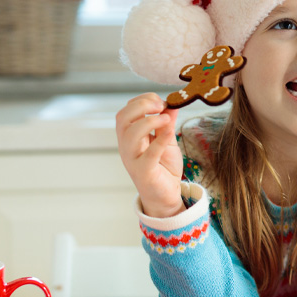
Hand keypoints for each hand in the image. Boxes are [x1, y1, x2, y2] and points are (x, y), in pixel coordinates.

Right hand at [115, 93, 184, 217]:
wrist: (166, 195)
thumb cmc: (163, 167)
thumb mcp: (167, 139)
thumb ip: (167, 122)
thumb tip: (173, 103)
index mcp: (129, 135)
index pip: (126, 110)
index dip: (142, 101)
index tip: (161, 101)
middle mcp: (126, 145)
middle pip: (123, 117)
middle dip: (142, 106)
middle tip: (161, 106)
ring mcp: (133, 159)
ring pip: (130, 134)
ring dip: (149, 121)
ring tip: (166, 119)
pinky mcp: (144, 172)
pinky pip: (148, 154)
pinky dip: (159, 141)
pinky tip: (169, 133)